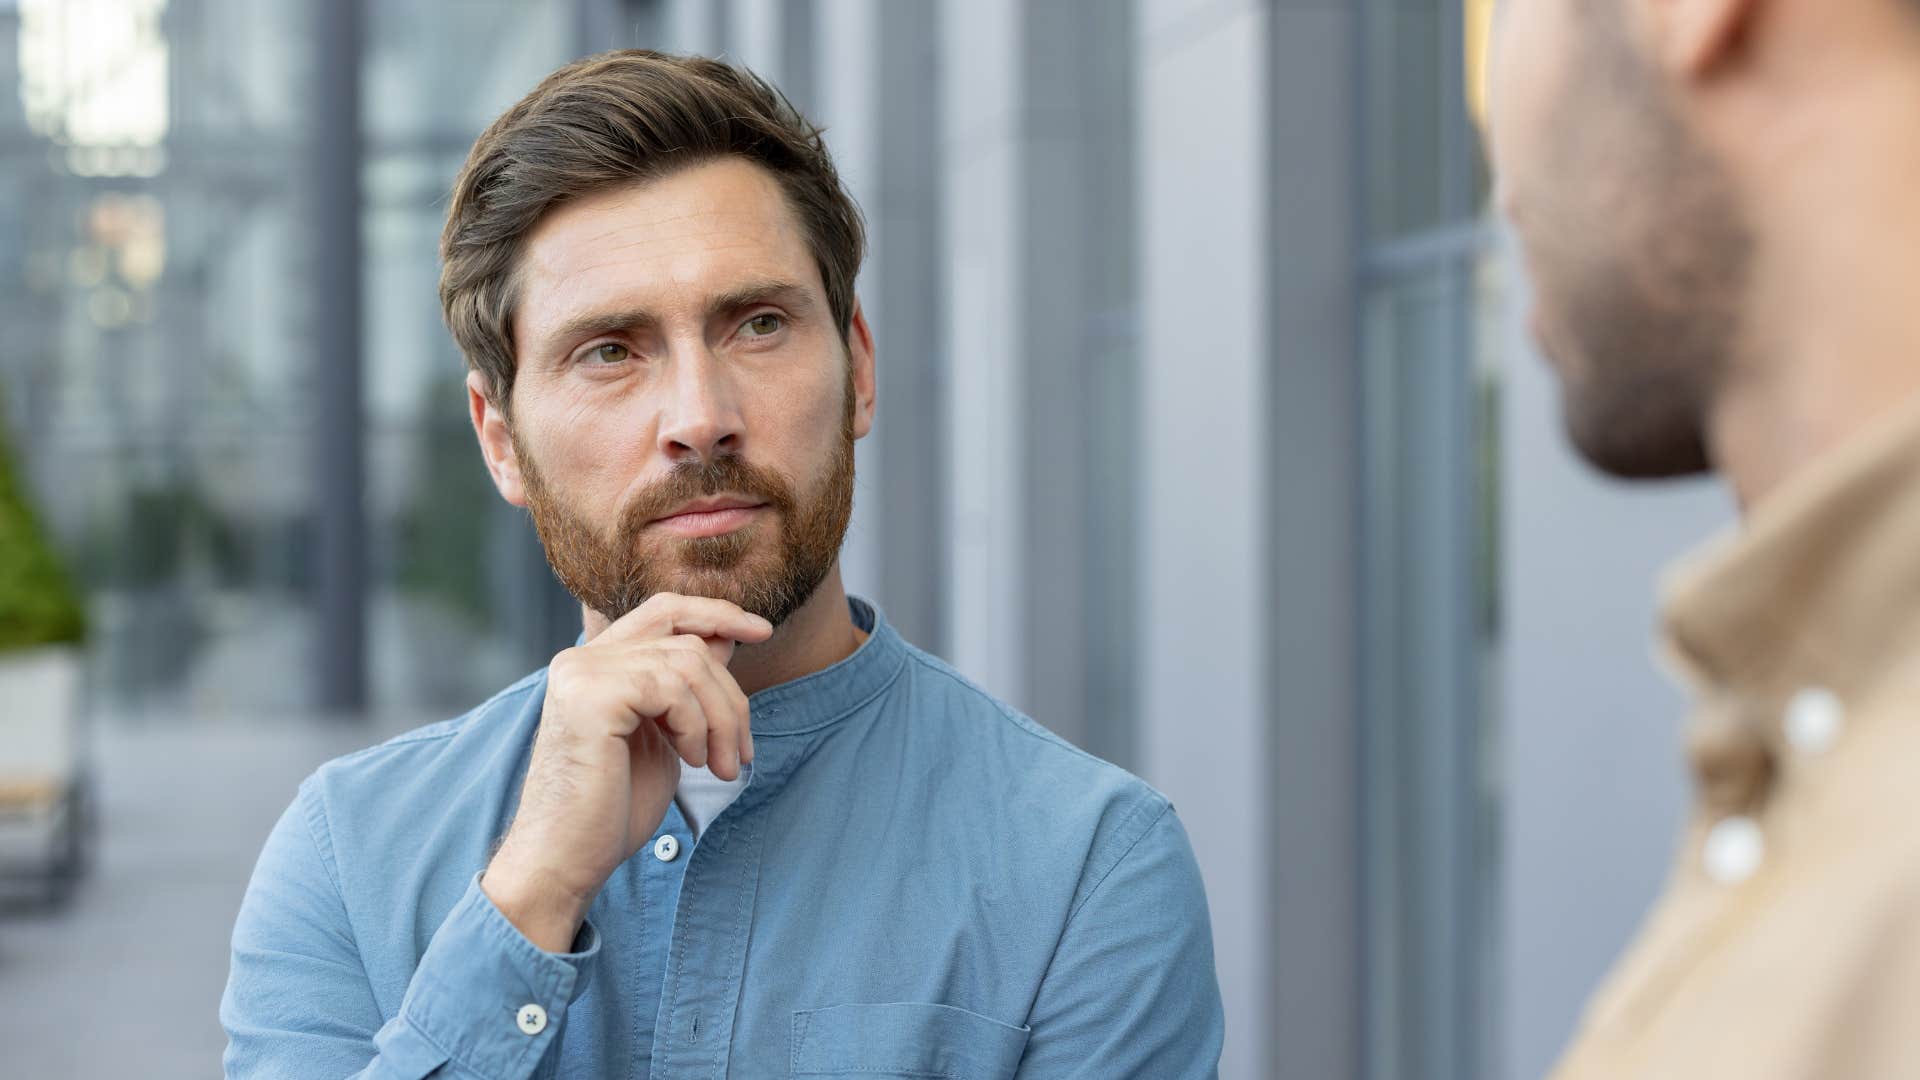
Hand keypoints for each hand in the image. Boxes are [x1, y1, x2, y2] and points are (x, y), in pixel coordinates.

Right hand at [480, 593, 771, 950]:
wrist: (567, 860)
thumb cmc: (613, 808)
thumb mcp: (665, 735)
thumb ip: (685, 686)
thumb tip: (726, 638)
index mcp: (596, 664)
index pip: (665, 611)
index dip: (717, 613)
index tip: (763, 631)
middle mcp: (582, 659)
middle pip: (688, 643)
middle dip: (730, 697)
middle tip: (742, 753)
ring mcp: (582, 674)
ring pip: (688, 664)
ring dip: (721, 719)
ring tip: (721, 766)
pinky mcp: (590, 696)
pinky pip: (671, 688)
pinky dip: (696, 726)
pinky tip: (692, 762)